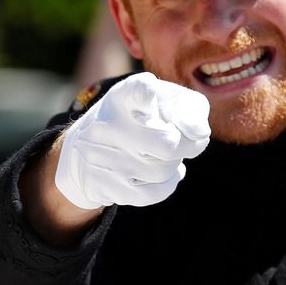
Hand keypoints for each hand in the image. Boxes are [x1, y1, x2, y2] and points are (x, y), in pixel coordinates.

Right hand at [55, 72, 210, 208]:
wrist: (84, 150)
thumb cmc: (141, 118)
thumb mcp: (162, 101)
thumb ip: (188, 109)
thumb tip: (200, 133)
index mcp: (123, 96)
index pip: (134, 90)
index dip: (145, 91)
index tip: (150, 92)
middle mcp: (108, 125)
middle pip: (167, 143)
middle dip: (187, 146)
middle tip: (183, 141)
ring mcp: (102, 158)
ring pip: (163, 170)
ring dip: (174, 164)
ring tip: (166, 155)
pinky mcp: (103, 186)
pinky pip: (152, 194)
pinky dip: (166, 184)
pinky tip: (163, 174)